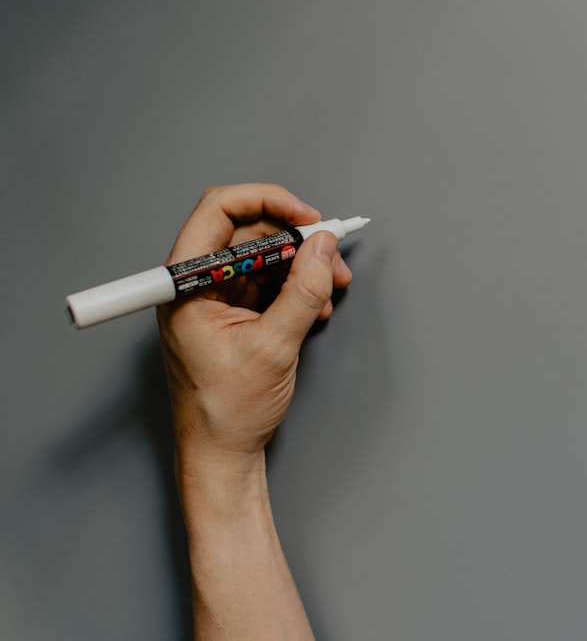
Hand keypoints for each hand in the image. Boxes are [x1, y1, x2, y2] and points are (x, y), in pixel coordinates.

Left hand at [157, 183, 352, 470]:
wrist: (222, 454)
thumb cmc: (227, 411)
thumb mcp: (274, 347)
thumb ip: (303, 291)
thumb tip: (324, 247)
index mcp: (186, 284)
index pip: (220, 211)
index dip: (267, 202)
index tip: (307, 218)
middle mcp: (196, 284)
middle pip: (247, 231)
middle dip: (295, 239)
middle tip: (330, 254)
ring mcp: (215, 298)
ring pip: (263, 256)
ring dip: (301, 265)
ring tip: (331, 286)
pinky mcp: (234, 313)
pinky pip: (268, 282)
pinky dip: (296, 287)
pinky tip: (315, 307)